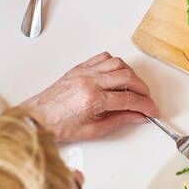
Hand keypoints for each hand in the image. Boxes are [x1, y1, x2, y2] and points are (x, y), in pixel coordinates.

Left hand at [22, 53, 158, 142]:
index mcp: (92, 99)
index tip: (152, 110)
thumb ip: (119, 120)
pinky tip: (117, 74)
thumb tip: (137, 116)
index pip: (129, 99)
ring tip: (134, 86)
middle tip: (146, 99)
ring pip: (117, 64)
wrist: (36, 118)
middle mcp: (89, 81)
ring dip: (130, 74)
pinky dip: (115, 64)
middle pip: (127, 77)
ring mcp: (84, 72)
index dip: (145, 105)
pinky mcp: (79, 68)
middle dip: (142, 88)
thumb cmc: (59, 126)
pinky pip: (102, 58)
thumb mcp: (93, 130)